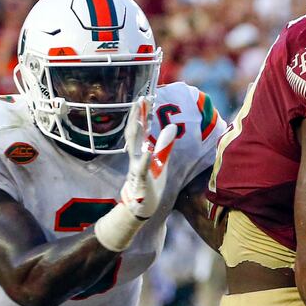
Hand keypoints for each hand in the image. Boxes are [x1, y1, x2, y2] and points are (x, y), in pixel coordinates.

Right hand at [121, 98, 176, 219]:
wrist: (141, 208)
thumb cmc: (150, 183)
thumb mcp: (159, 162)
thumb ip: (164, 145)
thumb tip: (172, 127)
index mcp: (139, 152)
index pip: (139, 129)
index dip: (141, 113)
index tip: (144, 97)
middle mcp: (135, 158)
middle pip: (133, 134)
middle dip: (136, 117)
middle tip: (139, 100)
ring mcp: (137, 169)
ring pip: (134, 149)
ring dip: (136, 135)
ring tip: (138, 120)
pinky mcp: (141, 182)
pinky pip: (142, 170)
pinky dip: (144, 160)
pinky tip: (147, 150)